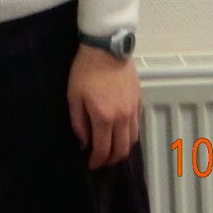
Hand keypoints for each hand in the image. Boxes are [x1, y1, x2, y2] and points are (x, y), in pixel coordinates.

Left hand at [67, 44, 141, 169]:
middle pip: (122, 150)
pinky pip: (137, 125)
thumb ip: (78, 122)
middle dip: (111, 159)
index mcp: (104, 118)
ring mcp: (133, 110)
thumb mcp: (74, 96)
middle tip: (101, 161)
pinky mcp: (139, 101)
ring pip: (133, 140)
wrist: (106, 48)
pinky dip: (129, 135)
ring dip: (122, 149)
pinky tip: (120, 132)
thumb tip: (83, 142)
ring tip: (111, 149)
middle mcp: (122, 118)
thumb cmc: (85, 71)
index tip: (91, 165)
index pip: (103, 149)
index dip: (97, 161)